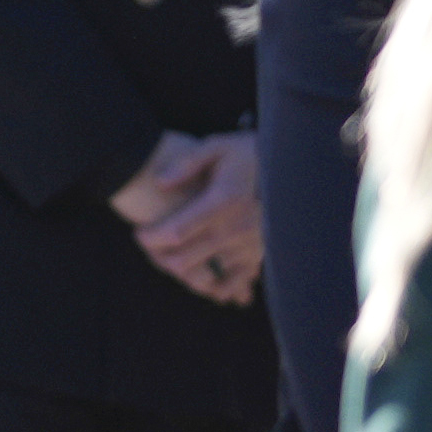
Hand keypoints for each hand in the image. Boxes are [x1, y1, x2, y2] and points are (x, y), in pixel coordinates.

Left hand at [109, 130, 264, 302]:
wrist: (293, 167)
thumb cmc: (249, 154)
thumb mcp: (218, 146)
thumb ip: (187, 163)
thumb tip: (160, 183)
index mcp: (223, 200)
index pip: (176, 231)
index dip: (151, 237)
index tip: (138, 232)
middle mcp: (237, 227)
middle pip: (185, 259)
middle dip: (158, 257)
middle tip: (148, 247)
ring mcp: (250, 245)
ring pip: (205, 274)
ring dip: (181, 271)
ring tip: (167, 257)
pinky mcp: (260, 255)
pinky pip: (231, 282)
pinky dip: (213, 285)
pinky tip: (201, 277)